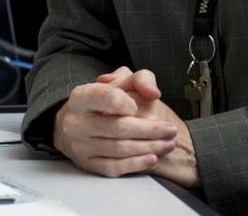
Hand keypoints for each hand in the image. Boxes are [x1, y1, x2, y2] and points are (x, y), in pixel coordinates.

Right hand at [53, 67, 178, 178]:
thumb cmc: (105, 99)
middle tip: (171, 130)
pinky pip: (112, 167)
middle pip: (118, 128)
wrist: (78, 122)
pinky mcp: (87, 163)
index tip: (149, 103)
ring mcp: (80, 145)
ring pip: (119, 149)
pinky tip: (152, 159)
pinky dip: (135, 164)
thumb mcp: (122, 81)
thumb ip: (141, 79)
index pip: (108, 98)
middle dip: (150, 130)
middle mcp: (76, 122)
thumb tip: (153, 93)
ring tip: (168, 144)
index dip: (130, 103)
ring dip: (148, 147)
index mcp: (82, 97)